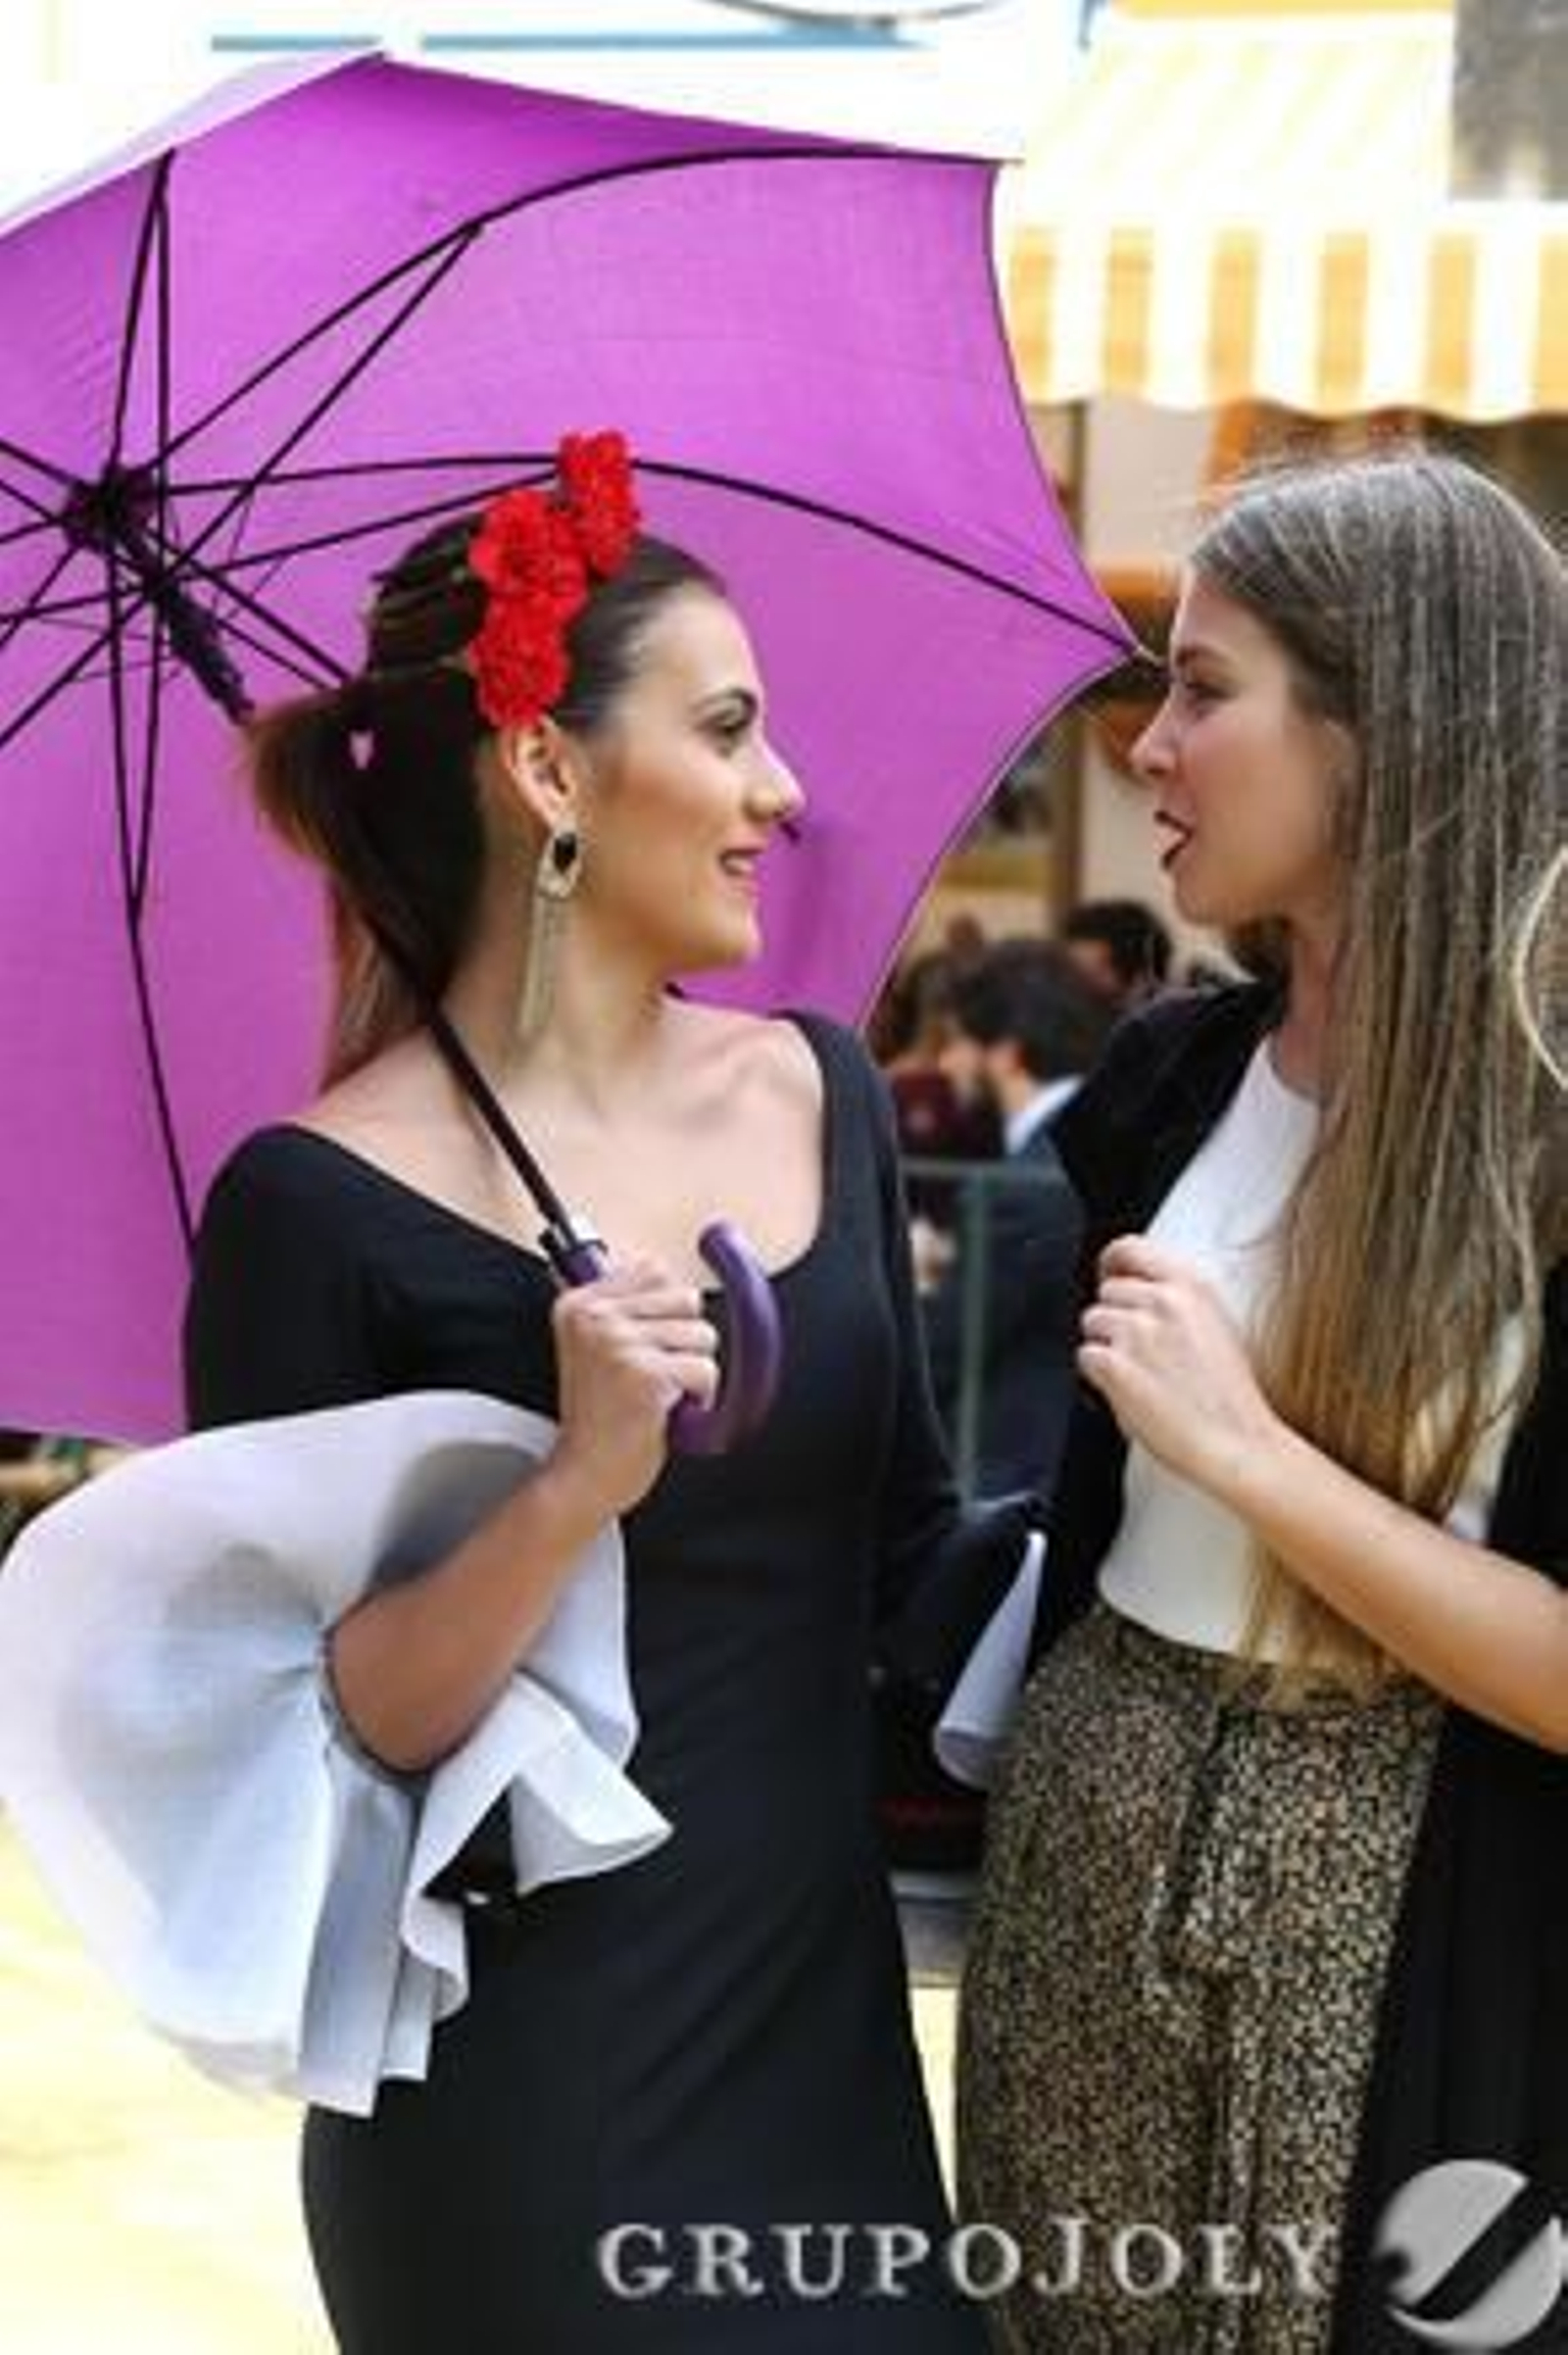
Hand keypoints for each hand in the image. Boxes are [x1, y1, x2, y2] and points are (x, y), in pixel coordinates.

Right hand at [547, 1259, 720, 1519]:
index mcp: (579, 1305)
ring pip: (702, 1334)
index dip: (666, 1311)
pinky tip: (667, 1411)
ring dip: (691, 1371)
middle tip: (652, 1374)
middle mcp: (595, 1318)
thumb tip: (662, 1272)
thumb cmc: (596, 1420)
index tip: (650, 1342)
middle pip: (685, 1298)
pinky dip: (699, 1397)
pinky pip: (706, 1370)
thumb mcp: (592, 1349)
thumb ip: (622, 1308)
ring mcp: (619, 1344)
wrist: (582, 1476)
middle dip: (683, 1339)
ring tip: (658, 1394)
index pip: (654, 1271)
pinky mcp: (646, 1375)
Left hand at [1077, 1235, 1283, 1495]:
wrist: (1235, 1442)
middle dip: (1114, 1319)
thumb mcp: (1215, 1326)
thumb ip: (1176, 1302)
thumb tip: (1137, 1295)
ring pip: (1092, 1322)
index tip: (1108, 1275)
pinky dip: (1098, 1376)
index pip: (1130, 1248)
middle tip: (1136, 1352)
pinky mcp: (1115, 1365)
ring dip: (1105, 1347)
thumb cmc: (1229, 1398)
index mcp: (1192, 1287)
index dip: (1111, 1263)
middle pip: (1107, 1292)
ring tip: (1138, 1375)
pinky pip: (1086, 1357)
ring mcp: (1137, 1331)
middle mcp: (1163, 1302)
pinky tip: (1129, 1392)